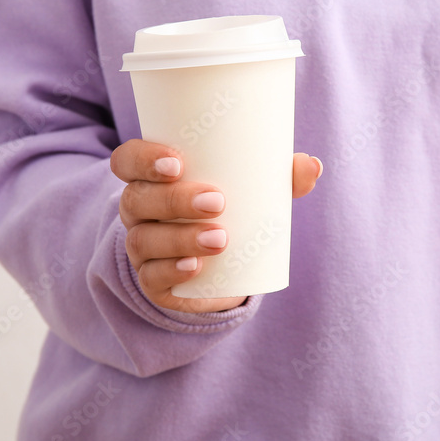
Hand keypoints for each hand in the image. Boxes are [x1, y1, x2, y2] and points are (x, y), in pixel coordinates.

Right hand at [110, 139, 322, 313]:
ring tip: (220, 238)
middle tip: (217, 201)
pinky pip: (151, 278)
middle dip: (174, 200)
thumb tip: (313, 166)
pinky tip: (195, 267)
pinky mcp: (153, 281)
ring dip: (180, 238)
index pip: (127, 160)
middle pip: (137, 199)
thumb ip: (280, 177)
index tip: (177, 162)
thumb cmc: (229, 208)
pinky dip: (172, 271)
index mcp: (151, 177)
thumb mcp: (250, 190)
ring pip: (144, 240)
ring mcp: (142, 247)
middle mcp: (137, 210)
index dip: (142, 159)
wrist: (218, 265)